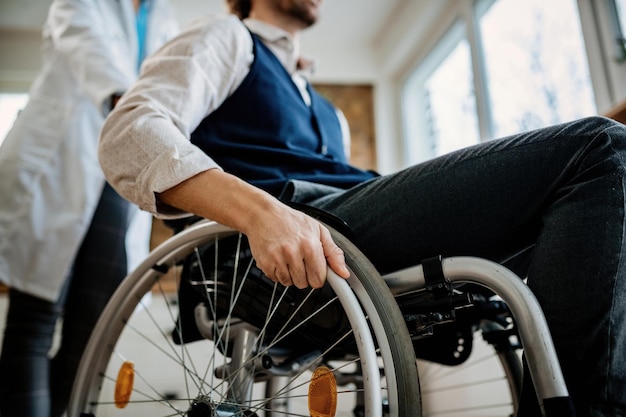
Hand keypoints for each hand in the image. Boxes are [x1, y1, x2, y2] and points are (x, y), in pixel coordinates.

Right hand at [158, 169, 349, 287]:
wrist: (257, 209)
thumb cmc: (290, 219)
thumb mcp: (316, 229)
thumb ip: (333, 252)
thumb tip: (345, 274)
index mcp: (310, 240)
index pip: (321, 277)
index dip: (319, 277)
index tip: (316, 274)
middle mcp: (294, 249)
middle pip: (306, 284)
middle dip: (304, 276)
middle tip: (298, 260)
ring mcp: (277, 256)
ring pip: (290, 284)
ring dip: (289, 275)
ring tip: (285, 255)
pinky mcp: (262, 260)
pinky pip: (276, 279)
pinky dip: (276, 273)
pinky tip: (273, 256)